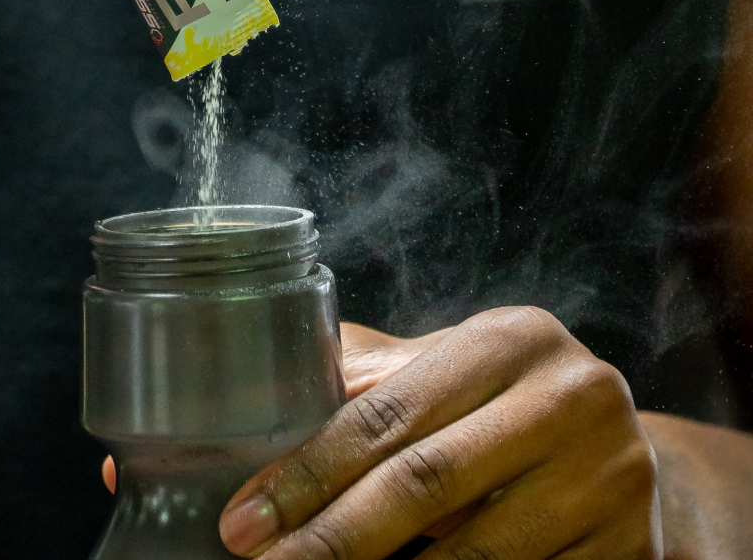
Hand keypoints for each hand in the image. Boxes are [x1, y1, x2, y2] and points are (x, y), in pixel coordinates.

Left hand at [218, 309, 661, 558]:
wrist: (609, 443)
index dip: (310, 472)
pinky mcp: (632, 548)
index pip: (389, 411)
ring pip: (477, 555)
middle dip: (333, 537)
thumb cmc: (496, 397)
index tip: (245, 520)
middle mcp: (572, 398)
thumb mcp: (444, 366)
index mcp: (511, 339)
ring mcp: (612, 477)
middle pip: (426, 484)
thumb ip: (368, 377)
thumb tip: (262, 401)